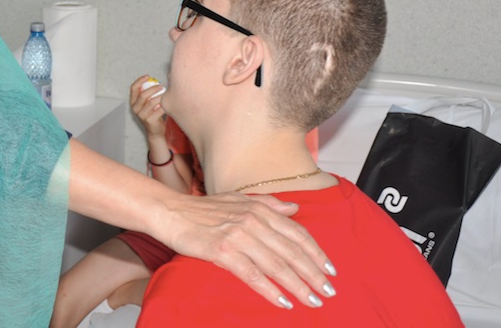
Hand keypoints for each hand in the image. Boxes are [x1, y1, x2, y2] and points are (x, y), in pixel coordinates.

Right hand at [130, 74, 166, 137]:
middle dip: (153, 88)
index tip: (148, 76)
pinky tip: (168, 104)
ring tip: (166, 95)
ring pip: (151, 102)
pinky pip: (158, 109)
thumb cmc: (153, 113)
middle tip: (161, 86)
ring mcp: (141, 115)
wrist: (155, 130)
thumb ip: (149, 93)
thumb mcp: (148, 103)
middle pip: (143, 94)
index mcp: (133, 102)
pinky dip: (164, 105)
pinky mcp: (149, 120)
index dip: (140, 80)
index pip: (133, 88)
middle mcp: (135, 108)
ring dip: (160, 96)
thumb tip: (158, 81)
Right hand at [149, 191, 336, 309]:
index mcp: (259, 209)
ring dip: (298, 285)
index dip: (316, 253)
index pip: (297, 232)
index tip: (330, 270)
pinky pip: (252, 274)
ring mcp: (238, 235)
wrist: (170, 212)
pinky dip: (270, 290)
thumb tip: (294, 208)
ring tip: (313, 300)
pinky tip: (283, 302)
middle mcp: (253, 220)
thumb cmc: (202, 208)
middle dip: (314, 274)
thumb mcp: (238, 199)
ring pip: (276, 265)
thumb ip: (268, 204)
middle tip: (329, 292)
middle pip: (292, 251)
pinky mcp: (222, 250)